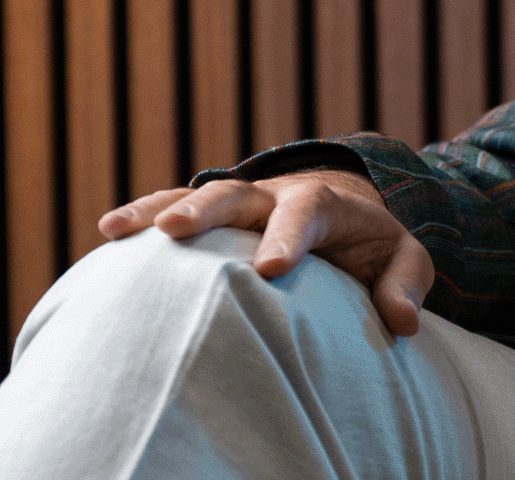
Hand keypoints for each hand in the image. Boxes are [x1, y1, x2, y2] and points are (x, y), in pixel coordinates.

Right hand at [98, 169, 436, 335]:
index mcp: (324, 203)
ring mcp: (241, 200)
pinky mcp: (216, 212)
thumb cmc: (374, 242)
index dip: (288, 236)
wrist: (348, 202)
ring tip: (117, 228)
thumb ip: (405, 284)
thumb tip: (401, 322)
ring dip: (158, 208)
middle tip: (174, 230)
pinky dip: (144, 215)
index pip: (307, 212)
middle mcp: (274, 193)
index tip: (270, 268)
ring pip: (196, 195)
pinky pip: (175, 206)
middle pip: (237, 194)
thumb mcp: (403, 258)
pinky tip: (110, 233)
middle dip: (205, 210)